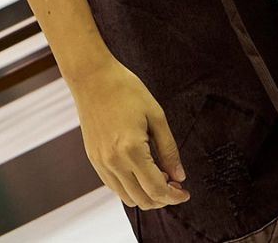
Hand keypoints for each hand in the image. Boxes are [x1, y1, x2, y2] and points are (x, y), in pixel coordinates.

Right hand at [69, 57, 189, 210]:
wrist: (92, 77)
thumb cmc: (125, 89)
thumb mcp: (156, 115)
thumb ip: (169, 149)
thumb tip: (179, 176)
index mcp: (131, 150)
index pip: (156, 189)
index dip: (174, 196)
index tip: (185, 193)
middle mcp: (113, 162)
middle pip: (142, 200)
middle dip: (162, 198)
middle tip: (175, 185)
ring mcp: (101, 162)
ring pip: (127, 197)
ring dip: (146, 195)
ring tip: (158, 177)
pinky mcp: (94, 159)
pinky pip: (113, 186)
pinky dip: (130, 187)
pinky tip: (140, 171)